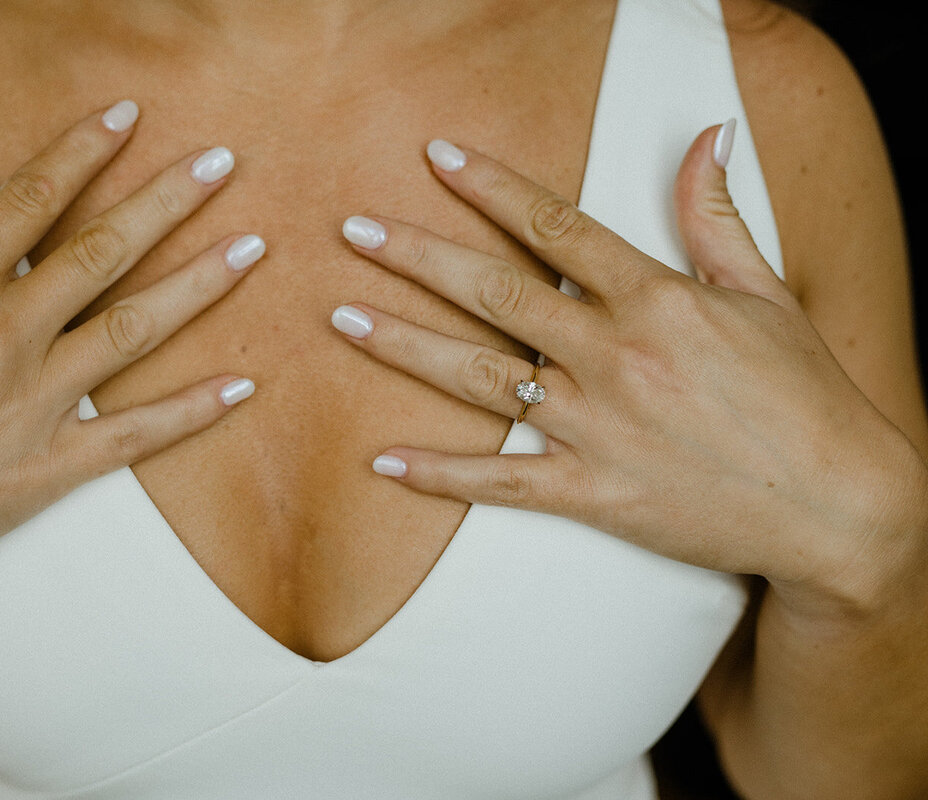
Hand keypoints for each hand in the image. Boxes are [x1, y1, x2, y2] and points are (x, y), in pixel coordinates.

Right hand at [0, 102, 262, 623]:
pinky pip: (134, 436)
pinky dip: (192, 412)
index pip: (33, 198)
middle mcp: (2, 336)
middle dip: (167, 200)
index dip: (85, 150)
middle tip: (222, 164)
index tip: (128, 116)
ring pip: (134, 330)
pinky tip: (242, 384)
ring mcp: (30, 404)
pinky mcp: (46, 468)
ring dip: (199, 284)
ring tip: (252, 247)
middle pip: (102, 251)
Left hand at [331, 126, 925, 608]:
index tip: (437, 157)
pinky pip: (500, 482)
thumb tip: (705, 136)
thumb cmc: (804, 395)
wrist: (836, 504)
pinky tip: (383, 460)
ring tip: (341, 317)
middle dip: (417, 255)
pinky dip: (440, 473)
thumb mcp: (768, 293)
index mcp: (656, 299)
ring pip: (479, 377)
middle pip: (495, 292)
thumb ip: (716, 216)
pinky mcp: (591, 492)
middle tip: (353, 229)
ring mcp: (596, 426)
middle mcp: (614, 356)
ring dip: (403, 345)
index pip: (556, 226)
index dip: (491, 186)